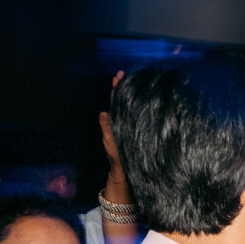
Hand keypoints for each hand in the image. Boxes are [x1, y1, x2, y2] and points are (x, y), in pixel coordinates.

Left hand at [98, 71, 127, 188]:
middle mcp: (122, 119)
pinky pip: (136, 113)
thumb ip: (106, 128)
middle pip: (121, 100)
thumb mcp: (110, 142)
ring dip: (129, 92)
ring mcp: (129, 124)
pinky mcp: (136, 129)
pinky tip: (141, 97)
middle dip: (122, 86)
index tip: (117, 76)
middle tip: (122, 73)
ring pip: (129, 105)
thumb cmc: (116, 157)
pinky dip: (138, 104)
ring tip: (129, 79)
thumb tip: (103, 113)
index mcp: (114, 120)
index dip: (116, 89)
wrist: (125, 170)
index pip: (115, 101)